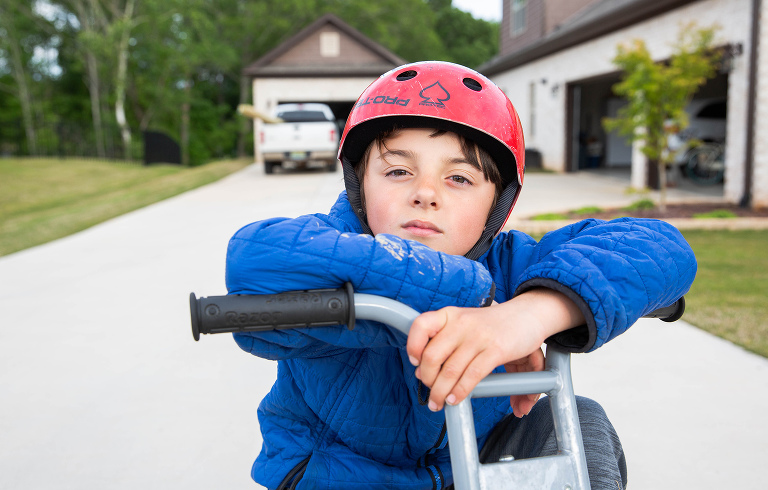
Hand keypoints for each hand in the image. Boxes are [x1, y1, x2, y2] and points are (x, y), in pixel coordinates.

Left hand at [406, 288, 583, 412]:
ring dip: (441, 392)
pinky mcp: (497, 349)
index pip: (421, 325)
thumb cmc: (493, 325)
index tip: (415, 363)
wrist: (528, 314)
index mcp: (450, 315)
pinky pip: (472, 375)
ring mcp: (479, 336)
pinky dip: (461, 391)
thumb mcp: (467, 326)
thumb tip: (423, 373)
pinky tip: (456, 399)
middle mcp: (461, 323)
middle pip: (432, 356)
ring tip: (440, 403)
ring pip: (450, 370)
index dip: (412, 346)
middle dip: (427, 380)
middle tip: (431, 392)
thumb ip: (448, 349)